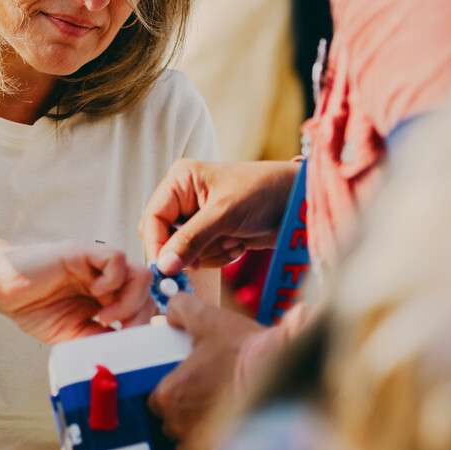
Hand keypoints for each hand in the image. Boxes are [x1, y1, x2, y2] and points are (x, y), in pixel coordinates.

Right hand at [0, 241, 150, 343]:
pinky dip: (113, 280)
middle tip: (119, 332)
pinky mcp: (83, 252)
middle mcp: (107, 279)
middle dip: (140, 317)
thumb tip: (126, 356)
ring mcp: (97, 265)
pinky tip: (95, 294)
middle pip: (148, 292)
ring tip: (106, 317)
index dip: (145, 325)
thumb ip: (99, 341)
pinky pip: (116, 259)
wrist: (0, 289)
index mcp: (108, 297)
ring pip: (139, 274)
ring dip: (130, 300)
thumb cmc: (34, 309)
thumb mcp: (72, 336)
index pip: (144, 306)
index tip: (131, 344)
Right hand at [141, 160, 297, 273]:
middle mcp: (185, 198)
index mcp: (180, 181)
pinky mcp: (212, 234)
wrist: (297, 202)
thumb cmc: (262, 192)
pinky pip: (203, 257)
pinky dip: (220, 256)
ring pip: (185, 252)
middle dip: (189, 250)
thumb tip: (164, 266)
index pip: (153, 217)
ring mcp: (198, 218)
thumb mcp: (223, 214)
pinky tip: (239, 243)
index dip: (157, 244)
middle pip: (166, 238)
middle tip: (209, 252)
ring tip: (234, 238)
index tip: (165, 269)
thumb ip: (191, 240)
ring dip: (210, 253)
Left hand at [149, 293, 263, 449]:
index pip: (159, 401)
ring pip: (190, 448)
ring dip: (200, 438)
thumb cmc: (244, 349)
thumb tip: (171, 313)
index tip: (192, 387)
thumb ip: (182, 311)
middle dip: (187, 416)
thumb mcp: (209, 320)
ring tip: (224, 421)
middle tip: (210, 400)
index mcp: (169, 396)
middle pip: (173, 425)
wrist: (283, 373)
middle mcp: (179, 426)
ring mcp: (201, 448)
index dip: (175, 394)